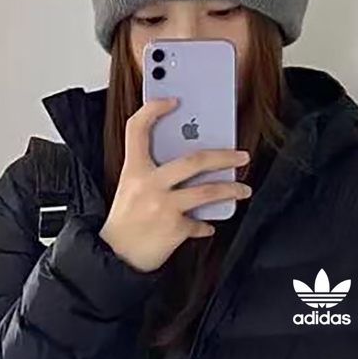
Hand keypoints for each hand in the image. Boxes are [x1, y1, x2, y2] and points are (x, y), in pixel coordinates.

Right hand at [98, 98, 251, 272]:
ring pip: (208, 191)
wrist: (115, 257)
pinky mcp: (175, 229)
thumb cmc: (124, 222)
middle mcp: (149, 184)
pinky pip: (200, 224)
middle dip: (225, 156)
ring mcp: (164, 206)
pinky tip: (208, 226)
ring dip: (231, 189)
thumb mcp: (130, 189)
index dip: (153, 109)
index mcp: (134, 170)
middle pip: (194, 160)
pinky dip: (206, 226)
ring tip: (243, 190)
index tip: (172, 101)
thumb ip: (152, 173)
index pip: (137, 129)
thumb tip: (189, 165)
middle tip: (241, 156)